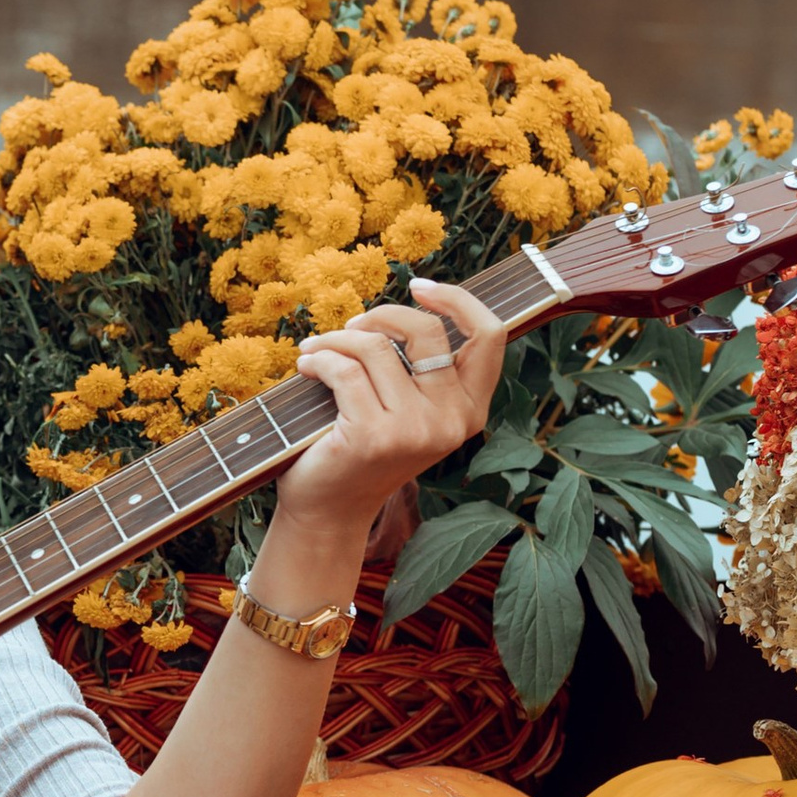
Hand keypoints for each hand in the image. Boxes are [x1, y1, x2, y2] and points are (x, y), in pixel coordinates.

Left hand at [275, 278, 506, 542]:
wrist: (329, 509)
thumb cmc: (364, 450)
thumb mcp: (410, 410)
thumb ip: (424, 369)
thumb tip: (414, 301)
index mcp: (470, 412)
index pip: (490, 336)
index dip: (457, 300)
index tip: (418, 286)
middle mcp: (451, 422)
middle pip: (426, 330)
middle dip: (381, 315)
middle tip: (352, 328)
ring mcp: (415, 430)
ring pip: (375, 348)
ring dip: (336, 339)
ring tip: (315, 351)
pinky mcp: (373, 435)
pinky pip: (344, 369)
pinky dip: (318, 359)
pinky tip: (306, 367)